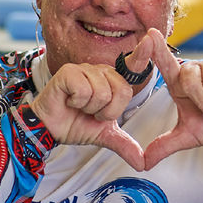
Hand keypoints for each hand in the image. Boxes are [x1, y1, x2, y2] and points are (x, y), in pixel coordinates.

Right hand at [30, 44, 151, 170]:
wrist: (50, 128)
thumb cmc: (75, 124)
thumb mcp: (104, 135)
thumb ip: (124, 145)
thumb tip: (142, 163)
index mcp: (113, 81)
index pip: (133, 66)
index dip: (143, 53)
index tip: (152, 39)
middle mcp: (101, 71)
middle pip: (122, 91)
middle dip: (107, 112)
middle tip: (91, 112)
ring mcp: (84, 69)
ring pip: (103, 92)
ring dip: (90, 108)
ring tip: (79, 106)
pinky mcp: (68, 72)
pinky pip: (85, 89)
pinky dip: (77, 102)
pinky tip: (69, 100)